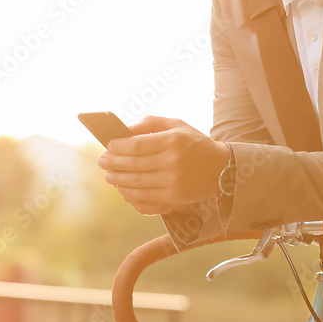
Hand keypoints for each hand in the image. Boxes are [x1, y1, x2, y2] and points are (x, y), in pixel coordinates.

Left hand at [99, 116, 229, 214]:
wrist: (221, 168)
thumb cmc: (194, 142)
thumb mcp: (177, 125)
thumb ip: (150, 123)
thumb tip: (124, 131)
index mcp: (173, 141)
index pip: (136, 145)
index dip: (118, 147)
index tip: (108, 146)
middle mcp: (173, 162)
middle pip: (133, 165)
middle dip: (113, 164)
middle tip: (102, 161)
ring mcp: (174, 182)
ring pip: (136, 183)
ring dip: (117, 180)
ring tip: (109, 175)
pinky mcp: (175, 198)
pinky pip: (145, 198)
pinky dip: (129, 194)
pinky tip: (122, 188)